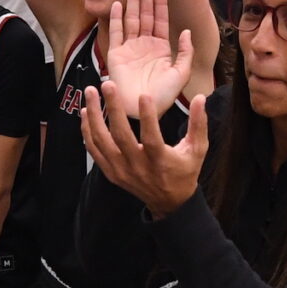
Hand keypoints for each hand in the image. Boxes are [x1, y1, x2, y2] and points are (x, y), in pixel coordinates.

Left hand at [83, 62, 205, 217]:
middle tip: (108, 85)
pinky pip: (95, 151)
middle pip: (120, 136)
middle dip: (113, 108)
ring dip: (94, 116)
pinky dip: (87, 132)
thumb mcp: (198, 150)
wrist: (169, 202)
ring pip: (102, 141)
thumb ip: (199, 124)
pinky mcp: (111, 173)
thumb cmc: (185, 172)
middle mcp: (138, 166)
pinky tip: (86, 113)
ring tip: (91, 93)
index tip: (143, 95)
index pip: (151, 138)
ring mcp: (121, 171)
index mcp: (160, 161)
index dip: (147, 117)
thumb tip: (200, 98)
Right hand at [101, 0, 192, 114]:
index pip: (160, 20)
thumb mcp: (181, 74)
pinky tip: (119, 4)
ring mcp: (129, 48)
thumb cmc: (163, 96)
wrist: (142, 110)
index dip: (160, 3)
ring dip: (133, 1)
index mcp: (161, 49)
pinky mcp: (115, 54)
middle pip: (145, 14)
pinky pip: (116, 32)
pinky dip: (117, 18)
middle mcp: (144, 45)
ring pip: (131, 18)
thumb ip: (185, 52)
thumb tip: (186, 31)